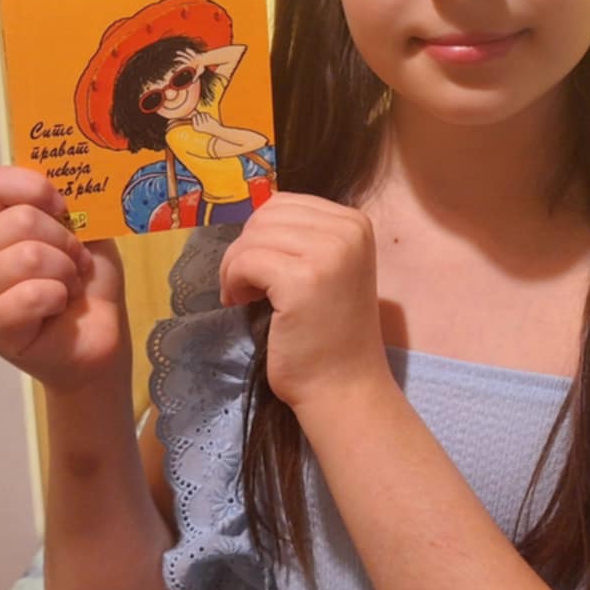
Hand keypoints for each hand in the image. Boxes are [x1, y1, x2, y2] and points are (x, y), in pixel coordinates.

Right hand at [0, 165, 125, 391]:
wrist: (98, 338)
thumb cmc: (86, 283)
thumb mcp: (87, 231)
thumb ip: (71, 204)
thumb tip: (65, 180)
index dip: (33, 188)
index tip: (63, 207)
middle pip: (19, 220)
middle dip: (65, 241)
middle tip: (75, 263)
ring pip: (27, 256)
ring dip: (64, 271)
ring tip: (67, 287)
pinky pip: (28, 295)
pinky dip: (57, 298)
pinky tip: (56, 309)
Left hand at [216, 192, 390, 413]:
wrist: (344, 386)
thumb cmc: (329, 334)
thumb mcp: (328, 268)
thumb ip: (302, 237)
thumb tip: (253, 217)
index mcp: (356, 223)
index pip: (284, 203)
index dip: (261, 234)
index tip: (261, 269)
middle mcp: (348, 230)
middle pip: (266, 216)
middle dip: (246, 248)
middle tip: (247, 285)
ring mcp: (328, 254)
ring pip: (252, 237)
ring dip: (235, 266)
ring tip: (244, 295)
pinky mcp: (301, 280)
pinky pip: (245, 261)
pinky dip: (233, 281)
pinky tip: (240, 302)